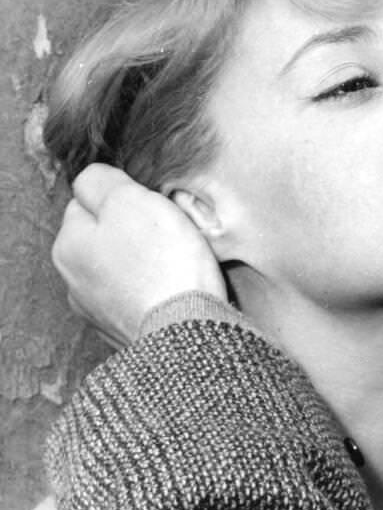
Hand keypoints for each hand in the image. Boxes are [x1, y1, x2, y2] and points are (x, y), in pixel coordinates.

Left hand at [53, 164, 225, 348]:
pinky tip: (174, 283)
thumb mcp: (130, 200)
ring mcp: (98, 307)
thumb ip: (102, 181)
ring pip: (124, 262)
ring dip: (146, 256)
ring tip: (178, 257)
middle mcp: (74, 278)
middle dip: (136, 227)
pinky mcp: (125, 326)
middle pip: (107, 232)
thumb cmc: (162, 263)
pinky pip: (140, 290)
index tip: (151, 203)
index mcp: (69, 244)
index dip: (125, 194)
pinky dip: (155, 284)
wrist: (185, 330)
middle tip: (169, 227)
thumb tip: (94, 179)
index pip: (89, 199)